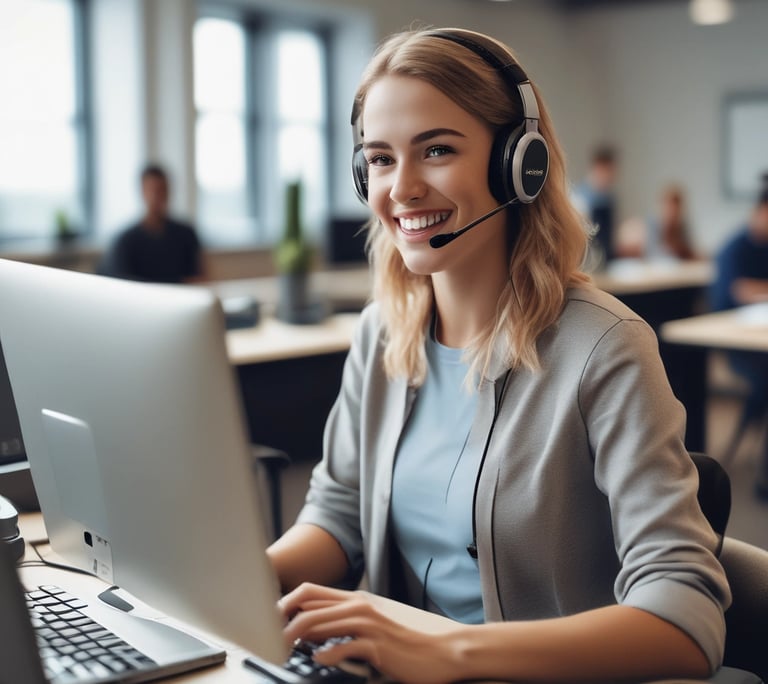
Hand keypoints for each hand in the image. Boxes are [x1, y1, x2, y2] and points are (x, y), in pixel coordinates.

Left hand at [278, 583, 464, 683]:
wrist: (439, 653)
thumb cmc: (402, 645)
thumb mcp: (369, 629)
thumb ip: (340, 625)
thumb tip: (307, 632)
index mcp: (354, 601)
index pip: (309, 592)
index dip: (284, 603)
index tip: (266, 620)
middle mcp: (358, 607)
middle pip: (308, 604)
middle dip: (282, 619)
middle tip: (265, 637)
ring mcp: (367, 624)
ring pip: (320, 622)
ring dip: (296, 636)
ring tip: (282, 649)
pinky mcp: (377, 645)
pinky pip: (345, 646)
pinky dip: (327, 653)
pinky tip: (319, 659)